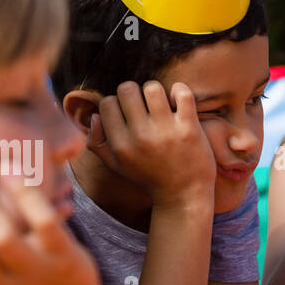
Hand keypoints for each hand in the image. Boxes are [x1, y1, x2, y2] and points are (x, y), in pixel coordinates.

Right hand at [89, 81, 216, 208]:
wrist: (184, 196)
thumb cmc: (149, 177)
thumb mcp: (117, 166)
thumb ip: (97, 143)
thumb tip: (95, 115)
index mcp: (121, 145)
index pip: (107, 103)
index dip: (118, 104)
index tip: (129, 114)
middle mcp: (140, 137)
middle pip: (127, 89)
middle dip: (135, 93)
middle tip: (145, 106)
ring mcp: (166, 132)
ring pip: (152, 87)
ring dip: (157, 92)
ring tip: (163, 105)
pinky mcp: (189, 129)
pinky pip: (182, 93)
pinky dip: (180, 91)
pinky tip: (180, 103)